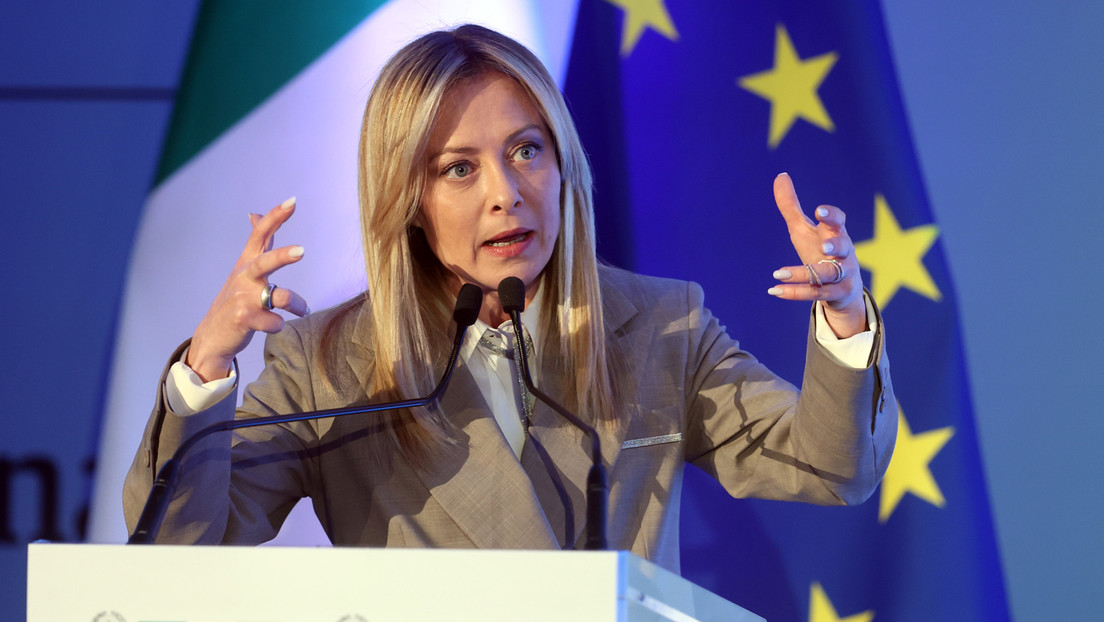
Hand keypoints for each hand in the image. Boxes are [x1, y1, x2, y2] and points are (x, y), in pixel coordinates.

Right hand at [186, 197, 309, 381]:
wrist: (213, 336)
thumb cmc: (235, 300)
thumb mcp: (243, 269)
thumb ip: (256, 245)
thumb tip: (255, 214)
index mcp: (246, 263)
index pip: (260, 234)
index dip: (275, 217)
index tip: (293, 201)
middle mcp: (245, 277)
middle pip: (265, 262)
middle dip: (282, 256)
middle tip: (301, 251)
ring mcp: (243, 299)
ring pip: (279, 296)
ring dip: (296, 303)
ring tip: (304, 309)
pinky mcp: (244, 319)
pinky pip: (275, 322)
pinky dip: (279, 325)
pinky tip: (275, 325)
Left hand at [768, 173, 865, 337]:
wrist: (841, 289)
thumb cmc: (820, 251)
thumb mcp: (804, 229)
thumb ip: (791, 206)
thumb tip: (780, 175)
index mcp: (836, 234)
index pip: (839, 222)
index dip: (832, 216)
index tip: (819, 211)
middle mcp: (843, 254)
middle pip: (844, 247)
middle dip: (835, 245)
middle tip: (824, 244)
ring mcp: (842, 275)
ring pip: (827, 275)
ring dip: (803, 273)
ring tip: (779, 272)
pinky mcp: (835, 294)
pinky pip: (815, 294)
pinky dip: (794, 293)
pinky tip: (774, 290)